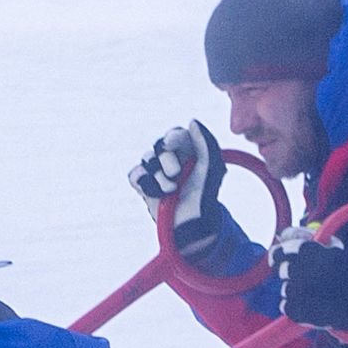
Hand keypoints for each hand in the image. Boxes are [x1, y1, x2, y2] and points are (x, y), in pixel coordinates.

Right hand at [131, 120, 234, 254]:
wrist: (191, 225)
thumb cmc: (205, 196)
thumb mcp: (212, 167)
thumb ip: (205, 142)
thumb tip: (192, 121)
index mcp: (189, 152)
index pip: (176, 135)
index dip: (173, 137)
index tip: (172, 144)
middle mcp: (171, 160)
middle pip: (159, 145)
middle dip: (167, 159)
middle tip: (177, 173)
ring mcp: (156, 172)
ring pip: (147, 159)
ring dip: (159, 175)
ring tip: (171, 189)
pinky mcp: (143, 186)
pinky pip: (136, 174)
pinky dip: (145, 183)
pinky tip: (157, 194)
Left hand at [275, 233, 347, 334]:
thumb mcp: (332, 249)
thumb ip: (306, 239)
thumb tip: (281, 235)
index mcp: (308, 250)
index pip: (279, 251)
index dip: (280, 256)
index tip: (282, 260)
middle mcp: (299, 269)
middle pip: (282, 270)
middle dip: (293, 273)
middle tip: (308, 280)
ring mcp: (296, 291)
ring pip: (285, 288)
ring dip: (297, 291)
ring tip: (318, 294)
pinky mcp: (295, 310)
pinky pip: (286, 306)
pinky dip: (297, 307)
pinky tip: (315, 305)